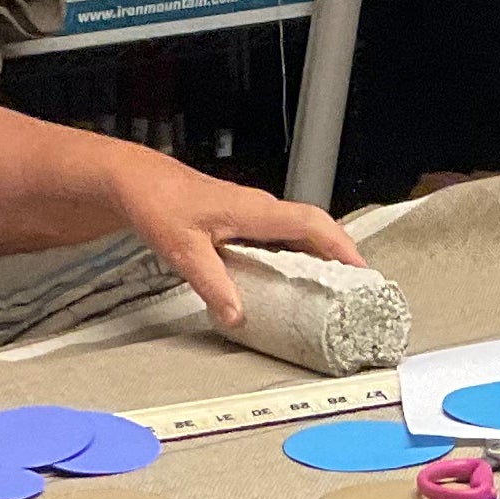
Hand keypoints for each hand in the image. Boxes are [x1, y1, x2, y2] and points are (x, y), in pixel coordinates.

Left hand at [123, 163, 365, 333]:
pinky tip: (294, 280)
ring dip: (321, 256)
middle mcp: (260, 209)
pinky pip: (282, 238)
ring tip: (336, 288)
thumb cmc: (159, 203)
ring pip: (300, 233)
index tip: (361, 271)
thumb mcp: (183, 249)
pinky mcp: (244, 222)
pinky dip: (297, 256)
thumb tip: (236, 316)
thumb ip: (212, 284)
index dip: (340, 246)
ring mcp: (253, 215)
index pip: (312, 223)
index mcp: (254, 211)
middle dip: (341, 255)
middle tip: (358, 289)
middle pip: (315, 229)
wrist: (138, 182)